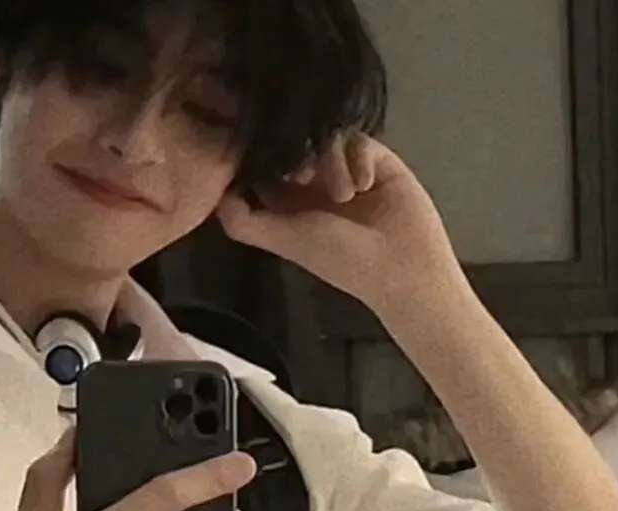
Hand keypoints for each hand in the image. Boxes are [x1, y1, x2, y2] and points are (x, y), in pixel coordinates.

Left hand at [216, 131, 471, 315]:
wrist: (402, 266)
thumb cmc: (340, 258)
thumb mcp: (285, 240)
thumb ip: (245, 222)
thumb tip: (215, 195)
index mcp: (288, 204)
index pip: (263, 166)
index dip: (258, 159)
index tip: (260, 158)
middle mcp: (314, 184)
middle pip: (293, 144)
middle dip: (296, 155)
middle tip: (305, 176)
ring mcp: (345, 170)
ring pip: (325, 137)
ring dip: (331, 162)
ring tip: (345, 195)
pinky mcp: (376, 160)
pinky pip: (358, 139)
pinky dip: (358, 159)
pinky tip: (366, 185)